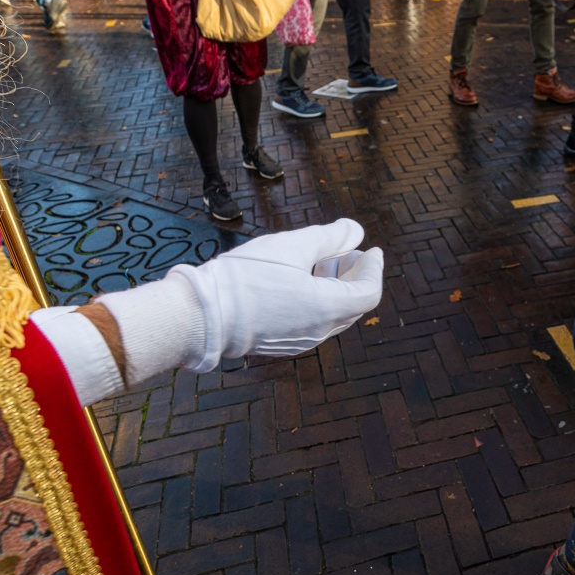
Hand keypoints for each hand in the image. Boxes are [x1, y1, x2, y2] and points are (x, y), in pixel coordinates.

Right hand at [171, 218, 382, 369]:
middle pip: (354, 305)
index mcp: (326, 309)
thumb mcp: (291, 246)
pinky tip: (302, 280)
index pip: (369, 293)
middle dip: (356, 276)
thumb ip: (329, 237)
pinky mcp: (282, 343)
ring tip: (324, 262)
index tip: (371, 250)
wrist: (201, 314)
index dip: (373, 270)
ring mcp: (300, 341)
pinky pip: (314, 322)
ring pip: (334, 315)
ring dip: (337, 288)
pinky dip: (320, 300)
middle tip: (348, 252)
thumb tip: (355, 231)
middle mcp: (318, 332)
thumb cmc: (246, 276)